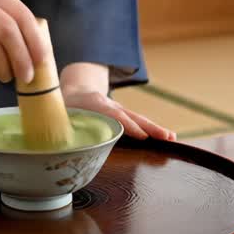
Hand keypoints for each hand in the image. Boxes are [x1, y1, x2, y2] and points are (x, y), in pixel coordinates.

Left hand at [60, 63, 175, 140]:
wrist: (75, 89)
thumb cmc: (66, 106)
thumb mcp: (61, 113)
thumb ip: (65, 126)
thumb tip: (67, 145)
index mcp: (94, 105)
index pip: (113, 115)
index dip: (128, 126)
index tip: (141, 136)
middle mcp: (110, 106)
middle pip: (132, 116)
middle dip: (149, 127)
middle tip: (166, 137)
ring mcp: (119, 109)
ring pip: (139, 119)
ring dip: (156, 129)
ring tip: (172, 138)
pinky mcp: (124, 114)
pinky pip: (140, 121)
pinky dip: (154, 129)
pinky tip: (168, 137)